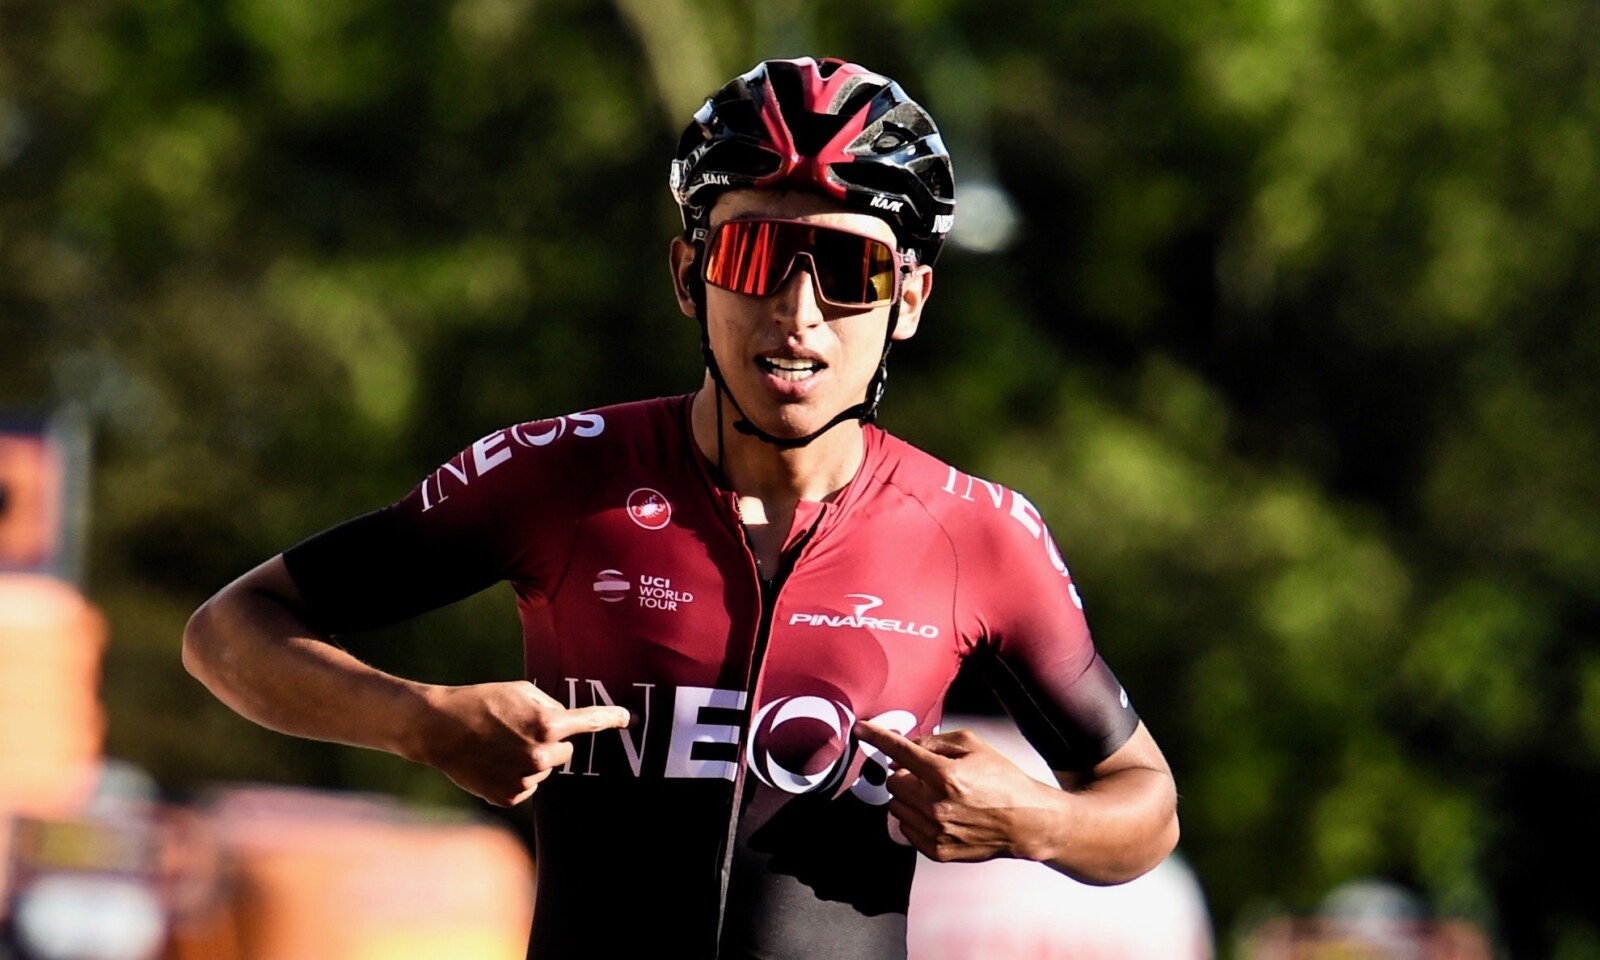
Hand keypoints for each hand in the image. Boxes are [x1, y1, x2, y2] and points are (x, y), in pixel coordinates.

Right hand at [416, 680, 630, 806]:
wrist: (440, 729)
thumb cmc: (481, 703)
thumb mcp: (521, 691)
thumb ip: (550, 707)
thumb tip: (566, 723)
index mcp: (547, 725)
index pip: (591, 723)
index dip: (613, 719)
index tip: (630, 719)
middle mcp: (540, 756)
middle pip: (566, 752)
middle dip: (552, 742)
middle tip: (523, 732)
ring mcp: (525, 780)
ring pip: (545, 769)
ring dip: (532, 760)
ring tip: (500, 746)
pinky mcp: (510, 797)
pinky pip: (527, 786)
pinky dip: (516, 776)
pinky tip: (494, 762)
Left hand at [853, 720, 1061, 863]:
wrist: (1025, 822)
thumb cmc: (1002, 779)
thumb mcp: (974, 745)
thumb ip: (935, 742)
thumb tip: (906, 745)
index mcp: (945, 775)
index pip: (900, 751)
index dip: (877, 737)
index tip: (860, 730)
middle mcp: (936, 805)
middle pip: (893, 781)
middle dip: (905, 774)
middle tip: (926, 774)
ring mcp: (935, 831)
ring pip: (895, 806)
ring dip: (908, 797)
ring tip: (935, 795)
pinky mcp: (936, 850)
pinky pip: (905, 829)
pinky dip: (915, 818)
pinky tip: (937, 813)